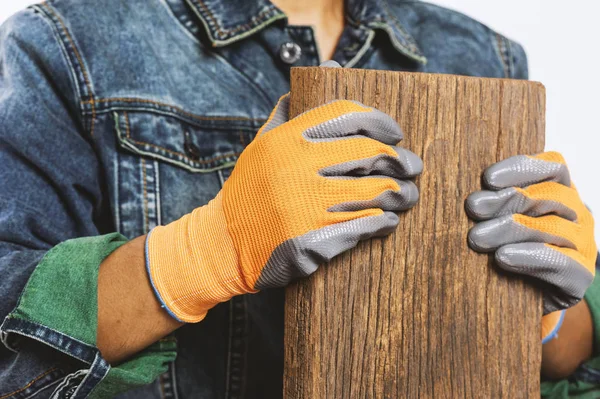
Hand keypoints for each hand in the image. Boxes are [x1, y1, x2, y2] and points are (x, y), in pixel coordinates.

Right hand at [145, 95, 422, 321]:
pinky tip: (388, 220)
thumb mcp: (262, 145)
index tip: (395, 133)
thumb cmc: (250, 190)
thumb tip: (328, 71)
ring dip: (400, 194)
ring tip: (408, 195)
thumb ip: (293, 111)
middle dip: (400, 160)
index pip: (346, 115)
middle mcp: (294, 169)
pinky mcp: (310, 243)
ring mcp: (302, 207)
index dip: (380, 121)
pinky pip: (363, 227)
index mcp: (285, 140)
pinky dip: (383, 222)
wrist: (224, 244)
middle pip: (369, 153)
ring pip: (374, 193)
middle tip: (413, 167)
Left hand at [465, 152, 595, 341]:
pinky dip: (529, 257)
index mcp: (561, 191)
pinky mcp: (580, 277)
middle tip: (473, 207)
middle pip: (550, 196)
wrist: (515, 298)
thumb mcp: (496, 218)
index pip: (553, 166)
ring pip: (554, 228)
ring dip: (512, 228)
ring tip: (477, 236)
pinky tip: (502, 257)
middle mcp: (577, 214)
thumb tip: (469, 193)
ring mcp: (583, 245)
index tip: (488, 178)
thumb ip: (492, 202)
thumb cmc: (503, 248)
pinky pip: (561, 263)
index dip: (522, 168)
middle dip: (508, 200)